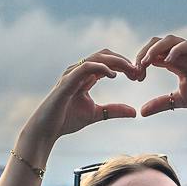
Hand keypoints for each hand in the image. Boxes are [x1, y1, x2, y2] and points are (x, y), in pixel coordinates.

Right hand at [22, 50, 142, 140]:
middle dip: (123, 61)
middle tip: (138, 72)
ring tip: (131, 71)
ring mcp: (72, 74)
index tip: (139, 76)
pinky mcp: (67, 81)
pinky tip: (114, 75)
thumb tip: (134, 112)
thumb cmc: (66, 120)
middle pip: (105, 55)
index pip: (108, 62)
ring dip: (116, 62)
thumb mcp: (97, 114)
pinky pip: (86, 66)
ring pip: (97, 58)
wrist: (47, 129)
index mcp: (86, 76)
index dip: (125, 66)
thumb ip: (113, 110)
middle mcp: (79, 71)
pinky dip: (101, 67)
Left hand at [133, 36, 186, 117]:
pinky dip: (176, 50)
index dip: (141, 62)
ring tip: (147, 61)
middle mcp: (182, 54)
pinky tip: (167, 61)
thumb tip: (141, 112)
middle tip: (137, 68)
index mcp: (175, 62)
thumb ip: (161, 103)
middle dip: (144, 52)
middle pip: (158, 43)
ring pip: (171, 40)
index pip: (153, 54)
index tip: (135, 76)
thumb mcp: (179, 100)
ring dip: (156, 49)